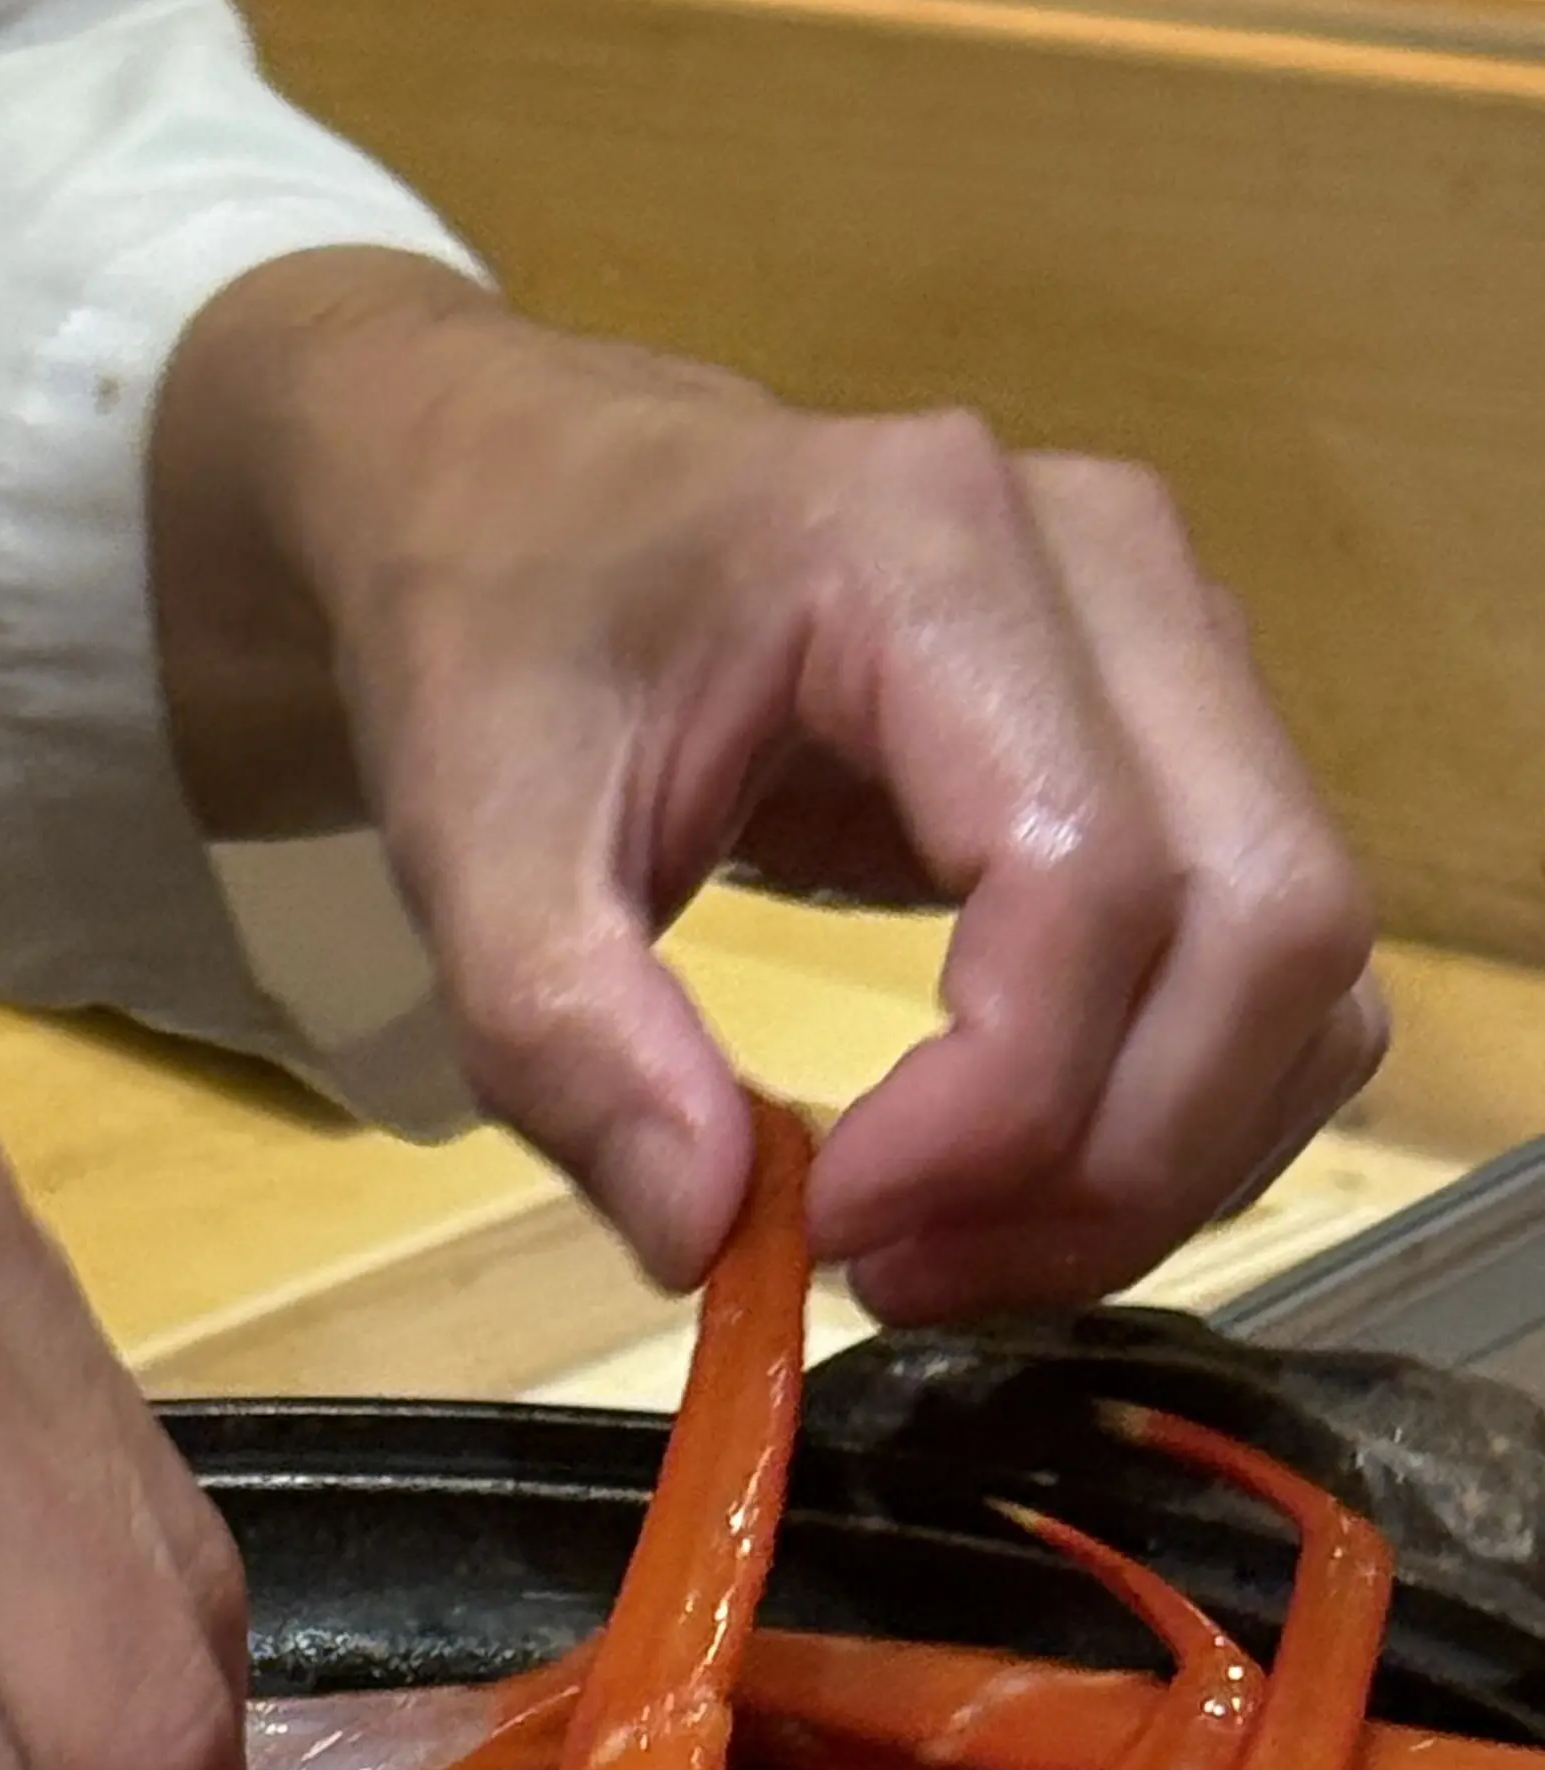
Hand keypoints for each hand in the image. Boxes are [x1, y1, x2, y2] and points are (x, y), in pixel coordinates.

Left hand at [150, 253, 1383, 1314]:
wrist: (528, 495)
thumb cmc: (500, 631)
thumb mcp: (468, 838)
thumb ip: (564, 1042)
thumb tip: (706, 1235)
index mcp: (929, 555)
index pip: (1087, 882)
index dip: (996, 1112)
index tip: (830, 1228)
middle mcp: (1111, 574)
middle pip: (1264, 928)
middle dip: (1109, 1166)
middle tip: (901, 1275)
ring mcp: (1176, 644)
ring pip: (1302, 964)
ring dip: (1159, 1165)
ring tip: (944, 1250)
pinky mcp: (1180, 737)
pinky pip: (1268, 967)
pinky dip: (1175, 1115)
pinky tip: (1004, 1182)